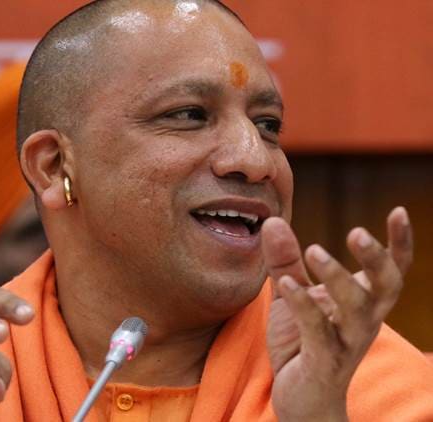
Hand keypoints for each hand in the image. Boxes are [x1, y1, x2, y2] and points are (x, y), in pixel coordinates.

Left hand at [261, 207, 412, 421]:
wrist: (302, 400)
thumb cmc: (303, 343)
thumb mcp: (292, 296)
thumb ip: (285, 260)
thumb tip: (272, 220)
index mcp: (363, 302)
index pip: (391, 271)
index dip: (399, 243)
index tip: (399, 211)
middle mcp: (363, 321)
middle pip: (386, 287)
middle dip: (377, 259)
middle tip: (357, 232)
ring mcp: (347, 343)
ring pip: (357, 309)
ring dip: (339, 278)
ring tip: (314, 250)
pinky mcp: (324, 361)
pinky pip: (318, 331)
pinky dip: (304, 305)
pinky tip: (285, 284)